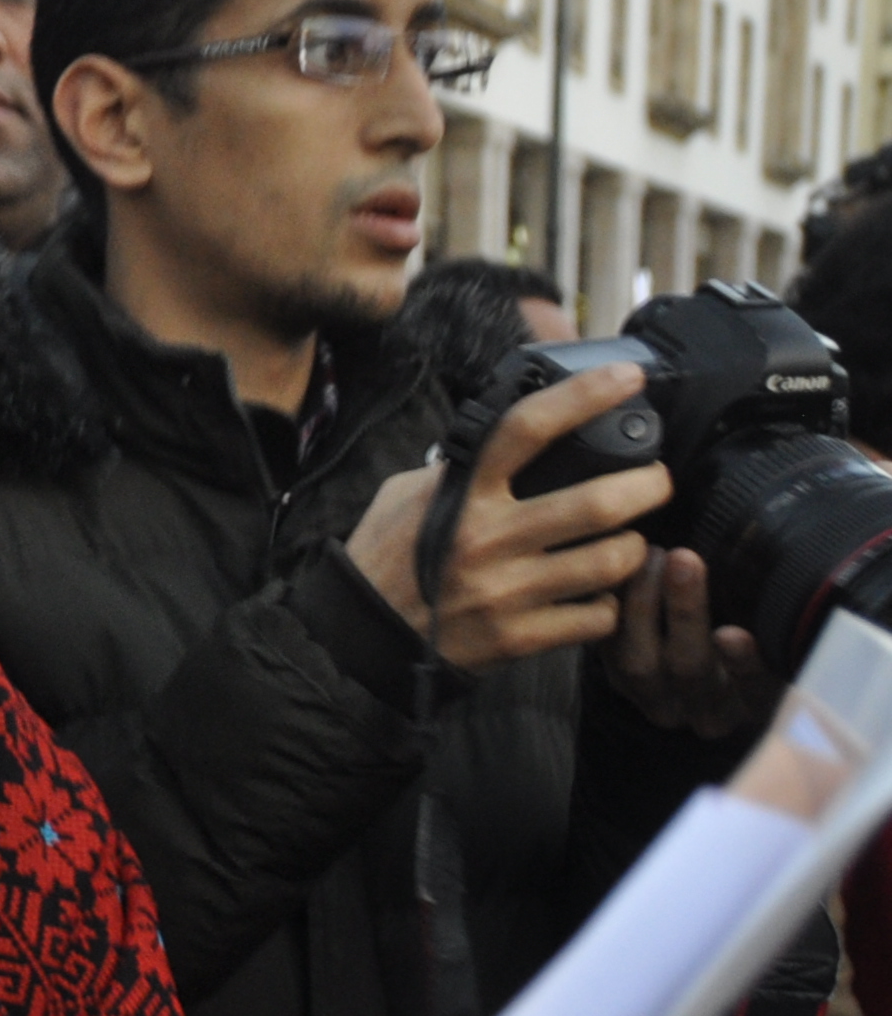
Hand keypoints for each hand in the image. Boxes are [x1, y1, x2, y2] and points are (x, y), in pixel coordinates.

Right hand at [345, 363, 671, 672]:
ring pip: (609, 562)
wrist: (358, 638)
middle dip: (648, 487)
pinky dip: (607, 606)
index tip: (626, 377)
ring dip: (634, 549)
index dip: (584, 396)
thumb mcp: (403, 498)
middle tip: (656, 482)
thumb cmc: (384, 560)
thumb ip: (455, 470)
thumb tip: (503, 442)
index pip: (527, 429)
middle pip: (597, 503)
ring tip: (630, 543)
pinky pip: (594, 618)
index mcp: (462, 495)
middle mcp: (487, 539)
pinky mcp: (517, 638)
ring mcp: (504, 592)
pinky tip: (597, 597)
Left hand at [605, 542, 776, 735]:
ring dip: (643, 603)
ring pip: (639, 663)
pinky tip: (625, 567)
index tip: (733, 633)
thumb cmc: (760, 621)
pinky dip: (613, 606)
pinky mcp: (618, 680)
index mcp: (753, 702)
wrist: (702, 629)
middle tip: (685, 558)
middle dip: (686, 612)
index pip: (754, 689)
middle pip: (690, 670)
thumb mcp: (775, 622)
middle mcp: (704, 710)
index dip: (743, 664)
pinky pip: (607, 649)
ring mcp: (656, 699)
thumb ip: (780, 608)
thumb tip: (799, 563)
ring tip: (653, 554)